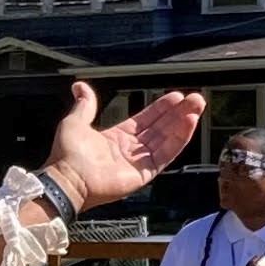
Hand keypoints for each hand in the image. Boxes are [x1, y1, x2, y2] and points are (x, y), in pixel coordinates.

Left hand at [45, 81, 204, 213]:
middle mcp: (130, 149)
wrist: (67, 179)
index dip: (160, 108)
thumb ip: (85, 105)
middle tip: (195, 98)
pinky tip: (189, 123)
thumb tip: (80, 86)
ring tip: (197, 106)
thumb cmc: (67, 155)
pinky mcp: (144, 173)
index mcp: (116, 137)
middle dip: (178, 113)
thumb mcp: (75, 121)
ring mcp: (138, 162)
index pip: (145, 120)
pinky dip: (179, 139)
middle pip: (160, 128)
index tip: (175, 96)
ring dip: (183, 123)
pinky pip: (166, 154)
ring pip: (167, 139)